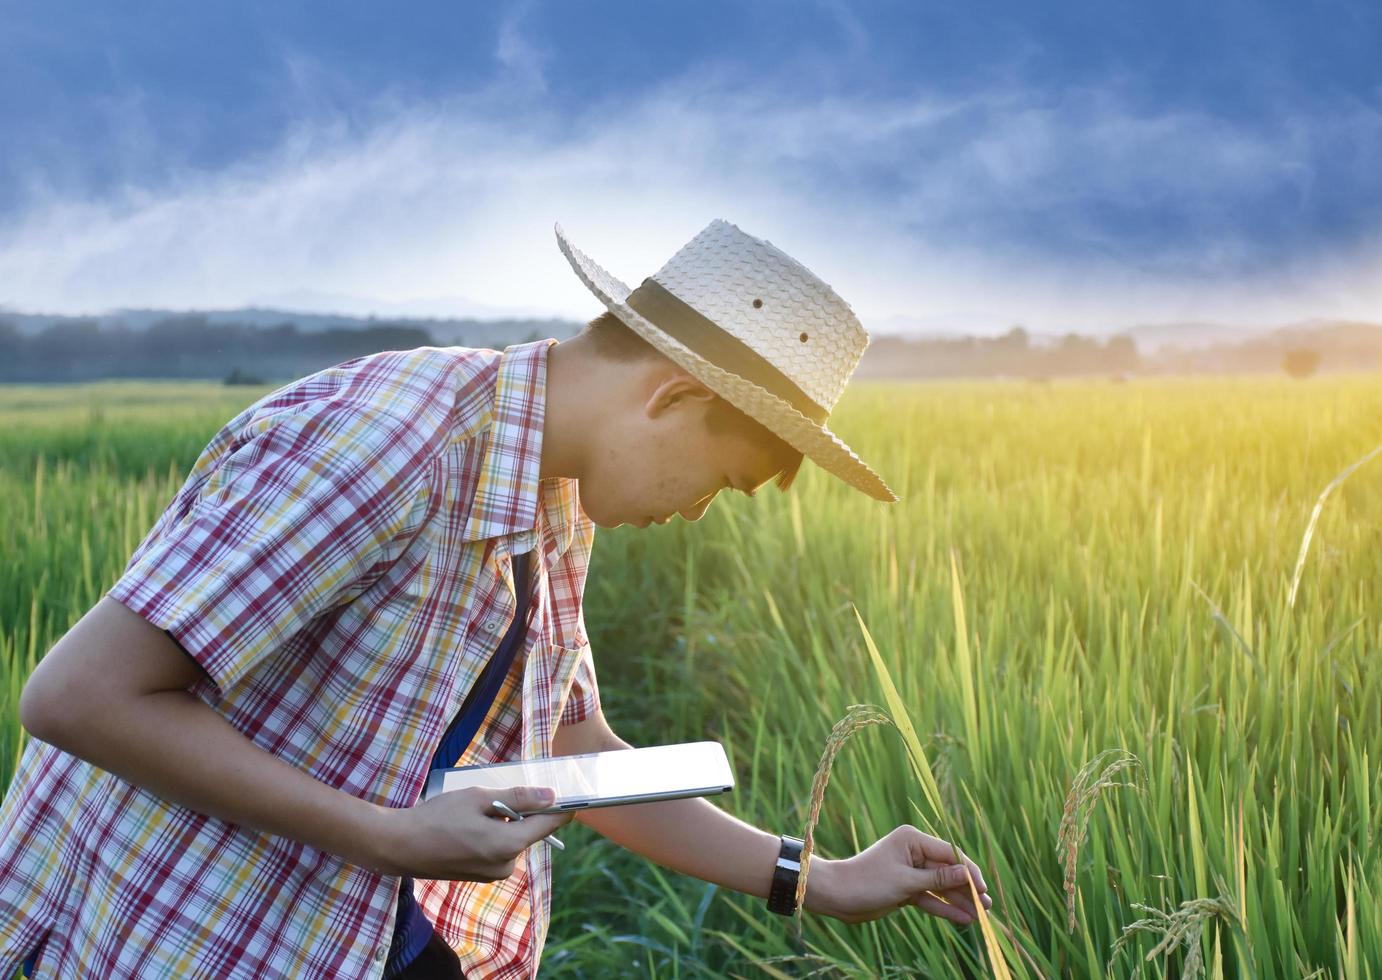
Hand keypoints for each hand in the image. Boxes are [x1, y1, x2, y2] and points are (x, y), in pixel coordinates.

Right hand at [368, 785, 573, 881]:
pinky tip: (466, 826)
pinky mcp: (480, 875)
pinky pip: (497, 848)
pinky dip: (491, 834)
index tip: (574, 794)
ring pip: (511, 839)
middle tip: (492, 796)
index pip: (549, 825)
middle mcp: (505, 865)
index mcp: (508, 845)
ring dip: (502, 822)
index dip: (563, 808)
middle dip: (519, 811)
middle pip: (528, 831)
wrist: (399, 846)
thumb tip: (551, 795)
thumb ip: (518, 798)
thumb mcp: (479, 798)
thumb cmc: (437, 817)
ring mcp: (492, 873)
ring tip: (472, 812)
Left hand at [803, 825, 991, 925]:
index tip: (982, 890)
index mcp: (913, 839)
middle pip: (948, 871)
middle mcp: (914, 852)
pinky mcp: (906, 889)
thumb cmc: (867, 882)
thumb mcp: (905, 882)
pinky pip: (931, 898)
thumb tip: (966, 873)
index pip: (950, 853)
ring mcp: (911, 871)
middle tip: (987, 907)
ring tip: (981, 916)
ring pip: (941, 886)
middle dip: (967, 889)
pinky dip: (945, 908)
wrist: (837, 896)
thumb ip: (937, 879)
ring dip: (959, 901)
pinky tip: (963, 919)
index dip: (969, 871)